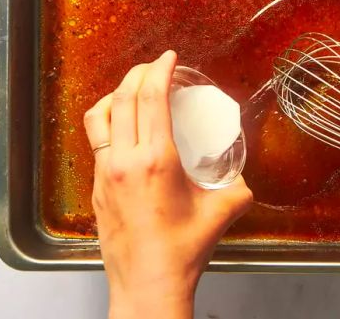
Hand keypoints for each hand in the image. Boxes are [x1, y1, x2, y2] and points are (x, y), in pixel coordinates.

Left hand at [83, 51, 252, 318]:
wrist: (148, 283)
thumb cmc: (181, 251)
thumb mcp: (222, 210)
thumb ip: (239, 186)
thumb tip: (243, 175)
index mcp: (156, 160)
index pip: (151, 98)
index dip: (160, 69)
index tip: (169, 58)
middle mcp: (124, 161)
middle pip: (122, 98)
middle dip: (138, 73)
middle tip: (154, 66)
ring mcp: (105, 174)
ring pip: (99, 116)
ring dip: (114, 94)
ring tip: (130, 89)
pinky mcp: (96, 188)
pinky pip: (96, 141)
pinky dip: (107, 122)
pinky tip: (122, 128)